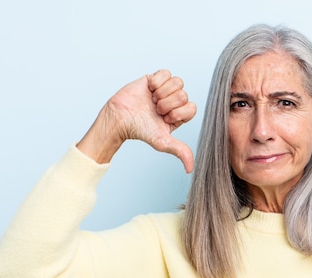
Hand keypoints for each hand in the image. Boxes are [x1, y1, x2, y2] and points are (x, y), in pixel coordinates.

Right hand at [78, 70, 196, 171]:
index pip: (192, 107)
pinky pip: (166, 73)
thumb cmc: (139, 131)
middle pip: (184, 94)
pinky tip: (149, 90)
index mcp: (179, 115)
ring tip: (152, 100)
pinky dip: (157, 82)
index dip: (178, 112)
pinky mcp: (154, 79)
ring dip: (163, 92)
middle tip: (156, 110)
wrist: (119, 118)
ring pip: (178, 82)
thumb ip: (180, 151)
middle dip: (168, 104)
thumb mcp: (162, 143)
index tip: (165, 118)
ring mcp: (165, 90)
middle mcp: (174, 102)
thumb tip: (190, 169)